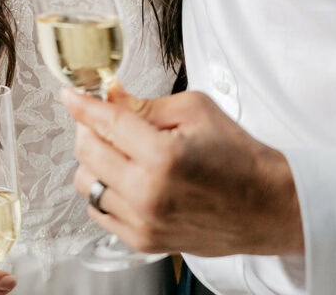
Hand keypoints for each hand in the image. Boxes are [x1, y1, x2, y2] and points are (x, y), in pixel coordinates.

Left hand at [63, 84, 303, 257]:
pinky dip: (105, 190)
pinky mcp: (145, 241)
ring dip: (95, 160)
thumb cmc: (236, 154)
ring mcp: (144, 223)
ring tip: (120, 150)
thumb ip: (144, 104)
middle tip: (105, 117)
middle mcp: (147, 194)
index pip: (105, 123)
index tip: (70, 94)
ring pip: (87, 183)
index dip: (82, 104)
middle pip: (87, 152)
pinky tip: (127, 177)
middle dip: (89, 127)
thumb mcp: (194, 110)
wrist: (265, 205)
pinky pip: (99, 211)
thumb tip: (109, 93)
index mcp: (161, 156)